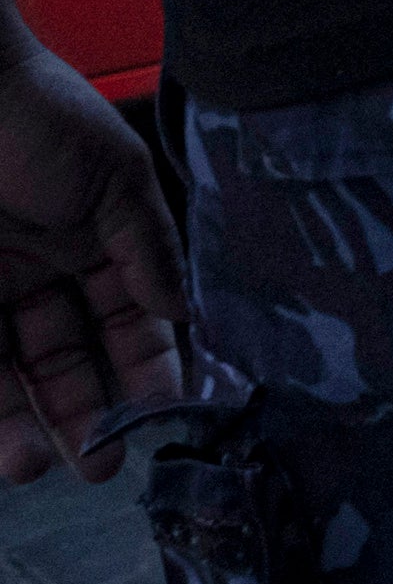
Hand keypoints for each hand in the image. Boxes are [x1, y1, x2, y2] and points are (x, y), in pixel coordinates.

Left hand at [0, 28, 177, 485]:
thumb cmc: (38, 117)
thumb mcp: (115, 178)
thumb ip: (148, 247)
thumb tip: (184, 313)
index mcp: (94, 242)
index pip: (131, 320)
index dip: (151, 366)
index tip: (171, 412)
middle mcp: (38, 274)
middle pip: (67, 359)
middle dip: (87, 413)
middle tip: (100, 463)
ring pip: (10, 375)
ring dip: (26, 425)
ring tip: (37, 466)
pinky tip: (4, 439)